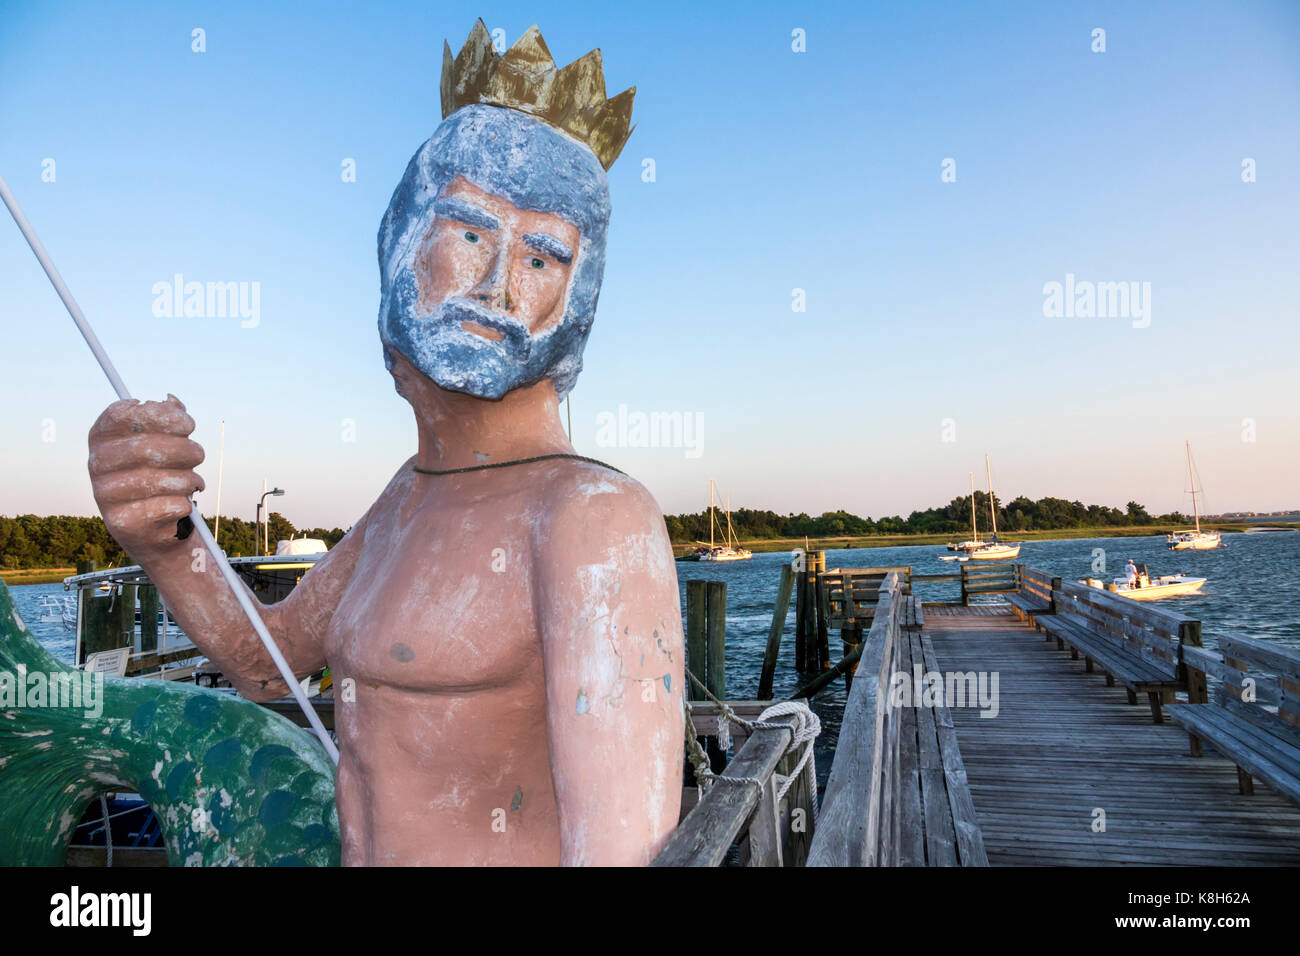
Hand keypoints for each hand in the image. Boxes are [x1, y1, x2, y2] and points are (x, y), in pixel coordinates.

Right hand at [88, 394, 205, 556]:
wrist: (151, 528)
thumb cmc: (159, 473)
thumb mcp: (162, 441)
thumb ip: (168, 416)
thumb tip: (171, 400)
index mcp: (101, 437)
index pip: (123, 415)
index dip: (161, 416)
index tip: (187, 424)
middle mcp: (96, 464)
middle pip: (146, 448)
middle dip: (186, 450)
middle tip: (198, 454)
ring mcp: (106, 495)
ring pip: (163, 479)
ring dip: (190, 479)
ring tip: (192, 482)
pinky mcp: (123, 523)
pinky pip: (170, 505)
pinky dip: (185, 504)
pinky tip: (181, 504)